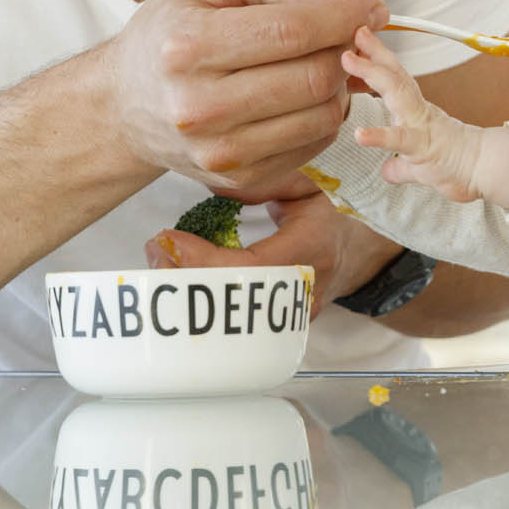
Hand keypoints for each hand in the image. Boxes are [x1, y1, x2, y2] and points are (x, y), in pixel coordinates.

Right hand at [102, 0, 385, 200]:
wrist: (126, 106)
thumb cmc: (173, 33)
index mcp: (187, 46)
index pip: (291, 31)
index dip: (344, 17)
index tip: (372, 6)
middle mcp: (198, 106)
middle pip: (312, 77)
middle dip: (345, 51)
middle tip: (346, 36)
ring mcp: (219, 151)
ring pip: (322, 116)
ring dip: (339, 85)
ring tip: (322, 63)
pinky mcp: (239, 180)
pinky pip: (315, 145)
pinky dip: (324, 115)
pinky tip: (303, 95)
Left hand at [147, 187, 402, 309]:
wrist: (354, 251)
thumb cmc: (328, 212)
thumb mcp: (307, 185)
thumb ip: (265, 181)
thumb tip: (213, 182)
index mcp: (312, 247)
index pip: (254, 267)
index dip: (207, 261)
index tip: (171, 239)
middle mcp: (304, 289)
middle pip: (237, 301)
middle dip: (188, 280)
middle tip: (155, 254)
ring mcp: (293, 315)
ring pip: (235, 321)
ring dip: (190, 296)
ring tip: (159, 266)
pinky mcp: (280, 327)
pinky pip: (238, 324)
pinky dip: (205, 306)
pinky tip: (178, 284)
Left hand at [342, 27, 508, 205]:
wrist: (484, 172)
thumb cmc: (455, 164)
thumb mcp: (420, 165)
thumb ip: (400, 167)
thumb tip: (388, 171)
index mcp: (415, 112)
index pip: (395, 78)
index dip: (377, 56)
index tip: (360, 37)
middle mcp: (416, 113)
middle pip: (394, 75)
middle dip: (374, 53)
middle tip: (355, 31)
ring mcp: (420, 127)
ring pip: (397, 94)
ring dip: (373, 73)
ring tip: (349, 61)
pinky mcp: (422, 148)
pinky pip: (400, 140)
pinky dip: (379, 137)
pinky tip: (360, 135)